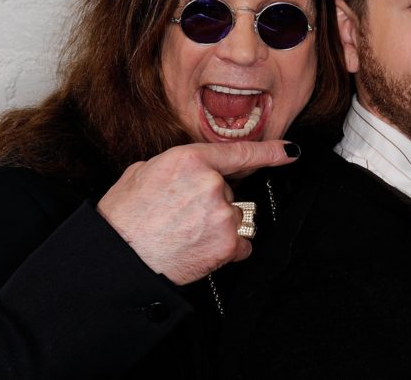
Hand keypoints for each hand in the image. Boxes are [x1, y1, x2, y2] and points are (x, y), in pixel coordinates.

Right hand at [96, 140, 297, 284]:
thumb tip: (187, 172)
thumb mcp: (142, 173)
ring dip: (219, 226)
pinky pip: (241, 245)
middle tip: (182, 218)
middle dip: (212, 203)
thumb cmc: (124, 217)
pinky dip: (225, 251)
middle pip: (230, 191)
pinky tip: (199, 250)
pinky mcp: (227, 243)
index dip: (270, 152)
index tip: (290, 152)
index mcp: (189, 159)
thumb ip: (174, 166)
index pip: (239, 153)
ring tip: (186, 235)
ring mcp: (222, 213)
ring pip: (235, 217)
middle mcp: (211, 183)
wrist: (120, 258)